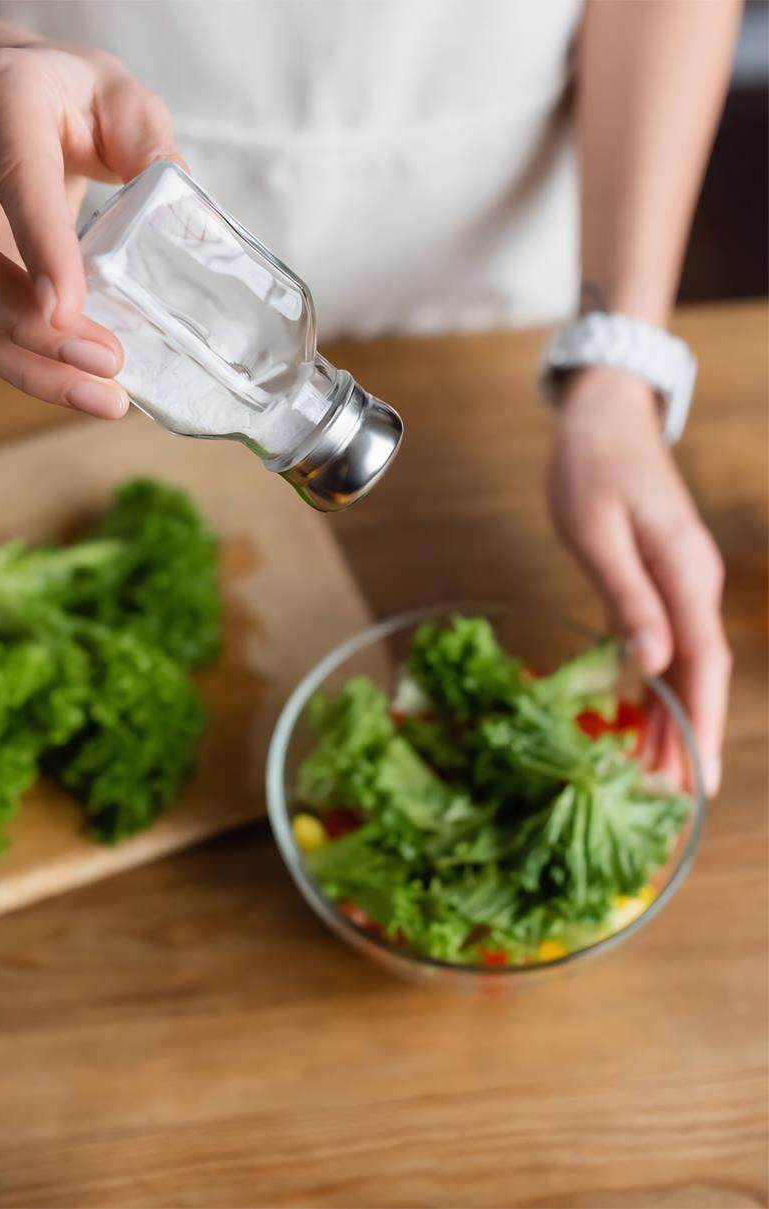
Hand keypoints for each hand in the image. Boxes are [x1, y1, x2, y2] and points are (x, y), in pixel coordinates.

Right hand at [0, 32, 181, 416]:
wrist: (6, 91)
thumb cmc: (69, 99)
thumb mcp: (121, 101)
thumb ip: (153, 150)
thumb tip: (192, 225)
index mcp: (6, 105)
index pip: (19, 181)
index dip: (40, 246)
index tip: (65, 308)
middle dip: (31, 328)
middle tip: (108, 362)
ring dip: (31, 367)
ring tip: (104, 400)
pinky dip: (30, 367)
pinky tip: (81, 390)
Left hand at [548, 366, 730, 795]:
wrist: (605, 415)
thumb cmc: (592, 466)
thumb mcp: (599, 531)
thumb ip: (628, 596)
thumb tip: (654, 663)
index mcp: (685, 575)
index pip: (704, 666)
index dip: (701, 726)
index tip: (698, 782)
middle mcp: (693, 585)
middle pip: (699, 676)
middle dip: (687, 738)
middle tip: (668, 801)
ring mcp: (681, 584)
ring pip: (683, 666)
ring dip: (672, 719)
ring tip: (655, 774)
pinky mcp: (661, 581)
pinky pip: (665, 646)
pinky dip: (655, 687)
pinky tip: (641, 718)